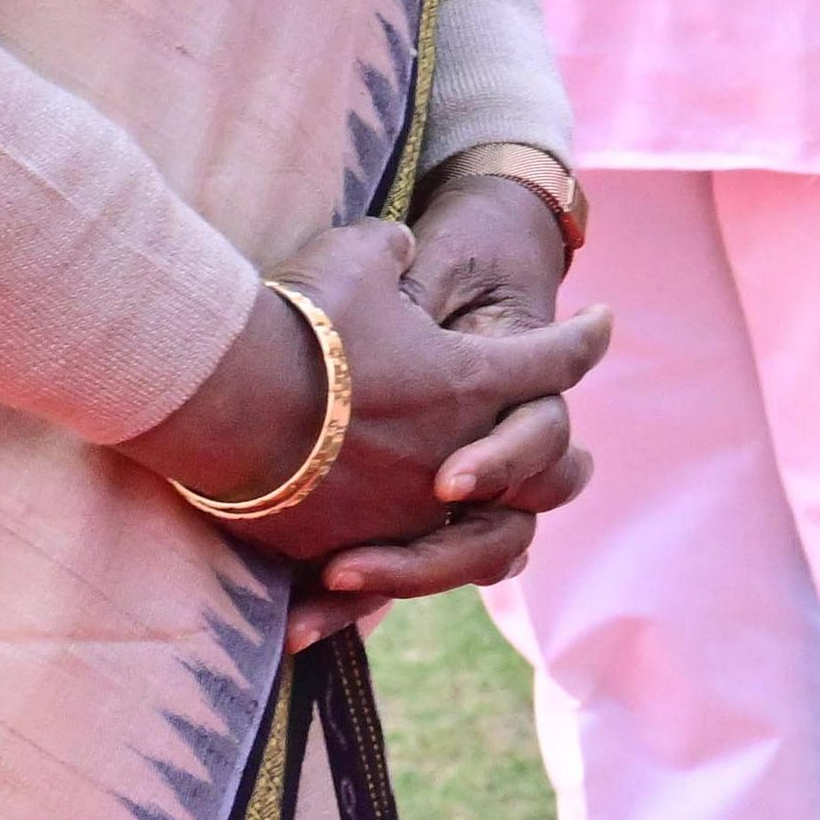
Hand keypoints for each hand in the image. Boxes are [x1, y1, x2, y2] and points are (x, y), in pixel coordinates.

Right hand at [289, 172, 594, 636]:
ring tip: (491, 527)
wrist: (217, 395)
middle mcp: (453, 456)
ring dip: (484, 528)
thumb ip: (394, 253)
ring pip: (476, 536)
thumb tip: (399, 250)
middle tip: (571, 453)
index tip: (602, 323)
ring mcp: (400, 511)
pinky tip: (397, 563)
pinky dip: (395, 567)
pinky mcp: (339, 548)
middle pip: (539, 463)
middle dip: (549, 451)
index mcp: (471, 382)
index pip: (554, 360)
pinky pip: (389, 569)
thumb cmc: (297, 319)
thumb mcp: (359, 257)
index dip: (584, 339)